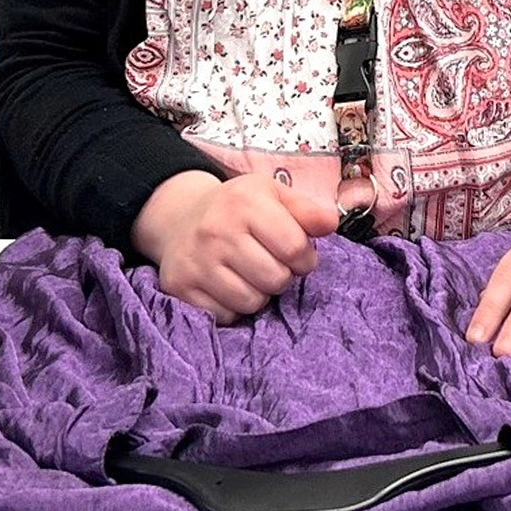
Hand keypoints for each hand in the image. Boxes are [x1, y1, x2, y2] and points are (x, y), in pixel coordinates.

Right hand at [131, 170, 337, 323]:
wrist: (178, 218)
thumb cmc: (236, 208)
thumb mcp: (270, 194)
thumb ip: (306, 209)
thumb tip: (331, 223)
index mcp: (244, 202)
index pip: (295, 248)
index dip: (304, 257)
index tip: (295, 253)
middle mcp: (216, 230)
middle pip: (276, 279)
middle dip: (280, 275)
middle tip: (268, 263)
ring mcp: (197, 261)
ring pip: (252, 302)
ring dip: (257, 293)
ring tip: (247, 273)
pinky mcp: (180, 287)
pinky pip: (226, 316)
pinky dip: (232, 307)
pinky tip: (225, 284)